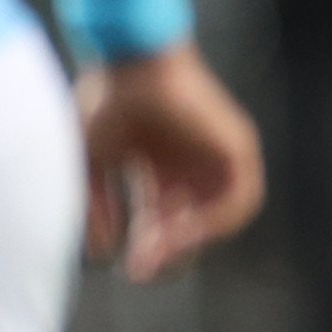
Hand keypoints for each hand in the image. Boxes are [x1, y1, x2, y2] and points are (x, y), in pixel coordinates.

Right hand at [79, 42, 262, 281]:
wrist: (129, 60)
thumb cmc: (103, 100)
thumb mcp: (89, 164)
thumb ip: (95, 207)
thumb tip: (102, 252)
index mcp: (157, 164)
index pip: (161, 218)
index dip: (147, 246)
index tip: (129, 270)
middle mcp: (189, 162)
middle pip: (189, 222)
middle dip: (168, 250)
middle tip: (144, 270)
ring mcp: (216, 154)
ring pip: (219, 215)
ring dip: (194, 240)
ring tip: (164, 253)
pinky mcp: (237, 146)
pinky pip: (242, 197)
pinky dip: (219, 220)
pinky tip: (188, 233)